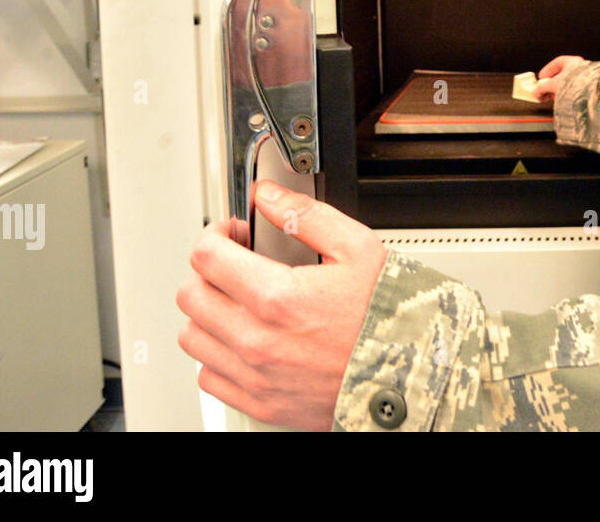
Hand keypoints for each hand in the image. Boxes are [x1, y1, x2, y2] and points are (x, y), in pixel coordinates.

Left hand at [176, 179, 387, 429]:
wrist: (409, 375)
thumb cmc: (388, 317)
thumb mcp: (358, 248)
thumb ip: (308, 216)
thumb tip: (271, 197)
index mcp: (278, 297)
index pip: (207, 256)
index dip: (215, 233)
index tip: (231, 233)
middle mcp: (257, 340)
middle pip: (190, 295)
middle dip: (208, 270)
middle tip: (235, 263)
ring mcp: (255, 375)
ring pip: (192, 337)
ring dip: (208, 312)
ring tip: (238, 301)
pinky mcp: (259, 403)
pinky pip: (208, 376)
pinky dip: (217, 354)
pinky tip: (243, 339)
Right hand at [533, 54, 587, 99]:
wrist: (588, 95)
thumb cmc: (574, 85)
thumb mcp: (552, 84)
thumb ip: (542, 87)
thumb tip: (536, 92)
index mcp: (574, 61)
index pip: (558, 62)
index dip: (548, 70)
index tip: (541, 78)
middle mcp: (581, 68)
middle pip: (562, 74)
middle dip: (551, 83)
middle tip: (544, 90)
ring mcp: (585, 78)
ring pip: (568, 83)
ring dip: (557, 90)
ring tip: (552, 97)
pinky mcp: (587, 89)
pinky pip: (574, 90)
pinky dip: (566, 94)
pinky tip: (561, 100)